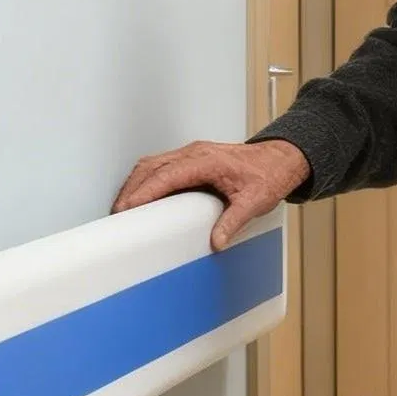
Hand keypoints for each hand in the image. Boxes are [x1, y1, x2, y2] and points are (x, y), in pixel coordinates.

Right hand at [112, 137, 311, 250]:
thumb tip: (215, 242)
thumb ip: (233, 222)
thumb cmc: (268, 175)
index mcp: (206, 161)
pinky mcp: (190, 159)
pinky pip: (159, 165)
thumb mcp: (254, 202)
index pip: (166, 175)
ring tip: (123, 209)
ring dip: (134, 184)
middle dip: (130, 190)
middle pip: (150, 168)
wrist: (279, 160)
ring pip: (151, 164)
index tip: (127, 208)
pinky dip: (144, 180)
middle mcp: (194, 154)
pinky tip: (139, 196)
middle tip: (117, 215)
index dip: (144, 192)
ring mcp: (190, 154)